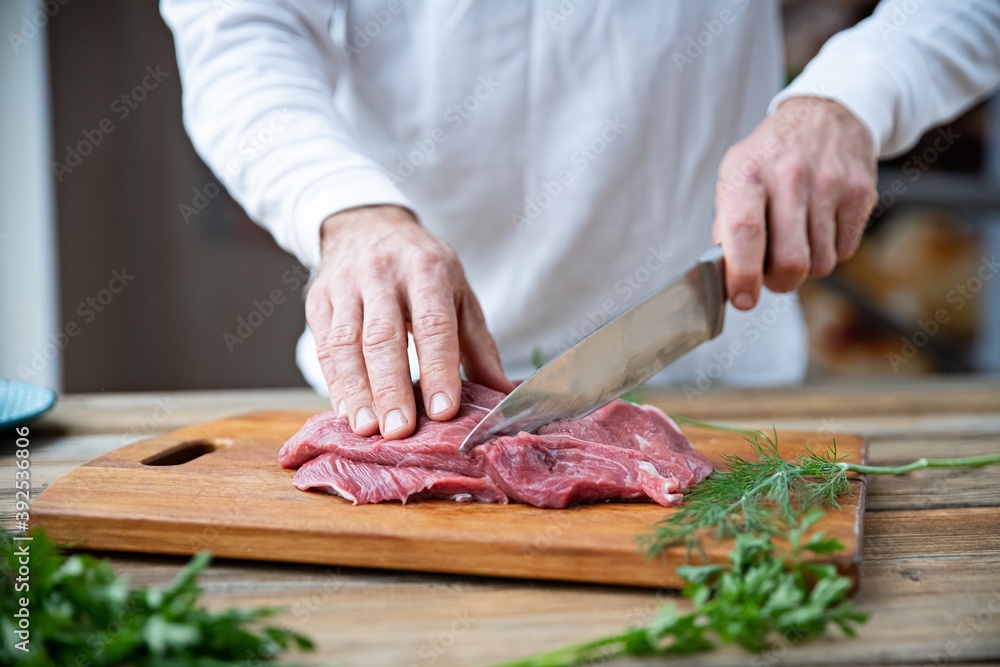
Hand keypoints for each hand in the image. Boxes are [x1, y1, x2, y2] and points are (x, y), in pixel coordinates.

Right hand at [306, 205, 512, 438]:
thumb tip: (502, 392)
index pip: (434, 324)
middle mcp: (382, 274)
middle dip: (391, 388)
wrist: (366, 225)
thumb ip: (477, 344)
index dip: (438, 369)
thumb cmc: (421, 268)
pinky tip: (347, 411)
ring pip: (347, 344)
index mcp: (427, 269)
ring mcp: (345, 286)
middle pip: (384, 337)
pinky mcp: (319, 300)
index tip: (442, 411)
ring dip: (357, 391)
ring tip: (368, 429)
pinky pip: (324, 346)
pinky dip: (334, 382)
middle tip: (399, 431)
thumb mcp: (458, 293)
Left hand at [713, 97, 877, 308]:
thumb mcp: (735, 177)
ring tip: (797, 239)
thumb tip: (727, 278)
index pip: (744, 231)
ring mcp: (829, 184)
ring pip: (820, 265)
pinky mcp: (860, 193)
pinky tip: (819, 226)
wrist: (823, 115)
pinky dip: (829, 251)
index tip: (743, 300)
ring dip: (806, 267)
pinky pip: (844, 252)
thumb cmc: (769, 157)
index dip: (742, 275)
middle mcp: (789, 177)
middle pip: (790, 262)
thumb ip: (726, 228)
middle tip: (773, 274)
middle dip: (779, 282)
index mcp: (747, 174)